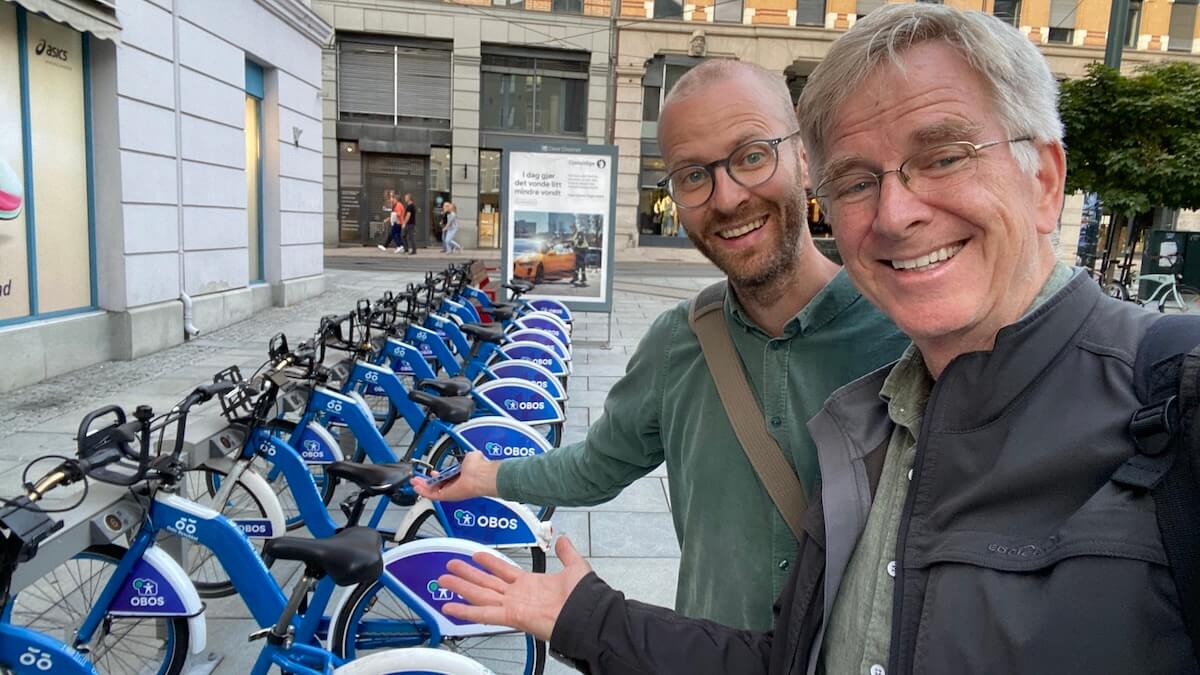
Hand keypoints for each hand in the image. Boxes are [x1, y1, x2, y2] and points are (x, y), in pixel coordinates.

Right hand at [412, 451, 500, 500]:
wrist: (482, 475)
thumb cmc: (480, 467)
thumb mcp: (470, 458)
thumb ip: (465, 458)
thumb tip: (467, 455)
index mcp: (461, 477)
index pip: (446, 479)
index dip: (437, 476)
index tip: (431, 473)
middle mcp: (456, 485)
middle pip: (437, 486)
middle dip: (426, 483)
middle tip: (418, 479)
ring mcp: (452, 491)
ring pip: (433, 491)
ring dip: (422, 487)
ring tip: (414, 482)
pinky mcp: (448, 495)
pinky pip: (433, 495)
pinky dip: (424, 491)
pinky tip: (417, 487)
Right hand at [439, 536, 591, 640]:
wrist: (586, 614)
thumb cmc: (583, 597)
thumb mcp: (575, 567)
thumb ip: (566, 553)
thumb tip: (563, 540)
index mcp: (531, 584)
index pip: (503, 571)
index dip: (489, 562)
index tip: (476, 555)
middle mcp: (519, 595)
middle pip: (486, 582)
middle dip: (467, 574)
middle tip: (450, 567)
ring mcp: (513, 605)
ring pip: (480, 594)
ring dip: (461, 587)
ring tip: (443, 580)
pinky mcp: (511, 616)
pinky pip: (484, 613)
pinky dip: (466, 610)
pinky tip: (451, 606)